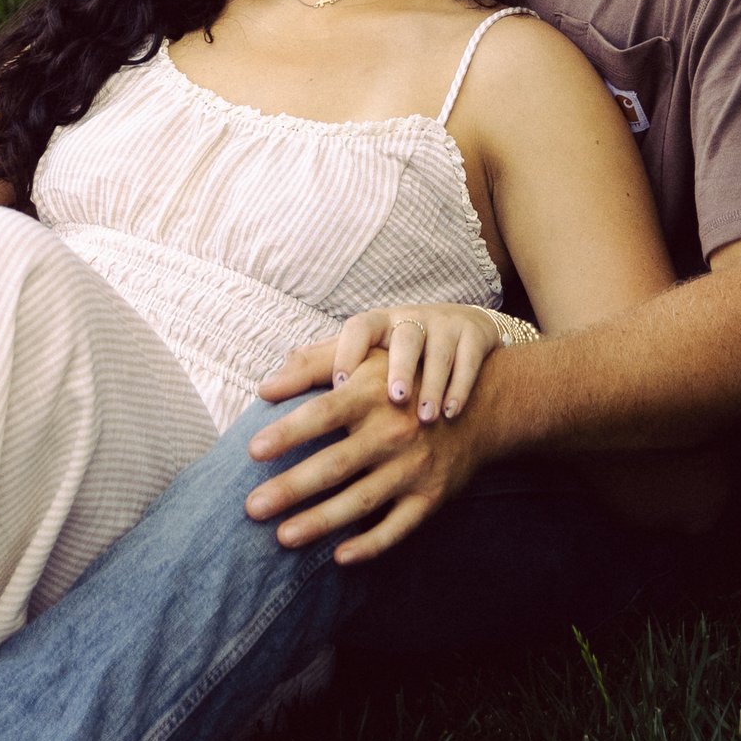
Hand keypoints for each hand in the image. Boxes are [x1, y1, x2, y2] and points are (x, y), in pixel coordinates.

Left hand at [242, 359, 490, 564]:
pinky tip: (338, 557)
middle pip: (336, 464)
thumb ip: (313, 364)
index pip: (324, 413)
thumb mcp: (367, 359)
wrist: (479, 406)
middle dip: (292, 488)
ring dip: (321, 522)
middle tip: (251, 507)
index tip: (252, 450)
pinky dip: (370, 545)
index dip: (289, 432)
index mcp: (374, 393)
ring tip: (282, 537)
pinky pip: (398, 527)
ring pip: (362, 501)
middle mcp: (394, 431)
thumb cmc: (404, 380)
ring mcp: (414, 467)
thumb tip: (264, 386)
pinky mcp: (431, 496)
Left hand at [260, 303, 517, 423]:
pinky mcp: (475, 341)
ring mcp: (446, 330)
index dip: (349, 351)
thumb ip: (315, 366)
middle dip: (400, 368)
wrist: (461, 335)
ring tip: (424, 418)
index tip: (340, 383)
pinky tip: (451, 415)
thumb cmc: (394, 349)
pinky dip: (461, 389)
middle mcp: (411, 322)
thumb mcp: (357, 351)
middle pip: (403, 339)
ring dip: (433, 385)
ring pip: (439, 354)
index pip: (359, 327)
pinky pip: (470, 363)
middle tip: (392, 401)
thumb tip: (265, 390)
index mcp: (378, 323)